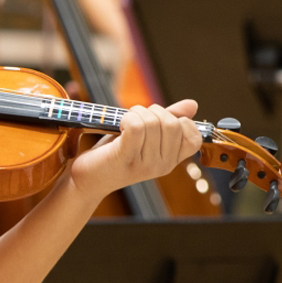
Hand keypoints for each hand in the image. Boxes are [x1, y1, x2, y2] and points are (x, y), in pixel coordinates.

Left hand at [66, 99, 202, 199]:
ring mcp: (145, 164)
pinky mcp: (125, 158)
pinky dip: (127, 118)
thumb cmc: (116, 152)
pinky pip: (135, 127)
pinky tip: (119, 126)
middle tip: (137, 117)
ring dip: (136, 113)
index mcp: (171, 161)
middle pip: (173, 125)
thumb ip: (169, 120)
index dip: (179, 121)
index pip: (194, 138)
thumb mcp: (146, 135)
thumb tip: (192, 104)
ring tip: (125, 122)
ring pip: (153, 123)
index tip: (158, 121)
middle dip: (154, 111)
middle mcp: (162, 166)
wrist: (87, 178)